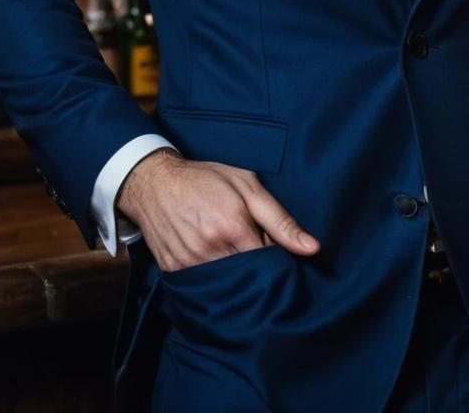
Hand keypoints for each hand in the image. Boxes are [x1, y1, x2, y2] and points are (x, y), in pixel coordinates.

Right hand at [116, 148, 320, 272]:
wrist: (155, 183)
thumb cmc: (207, 179)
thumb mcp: (248, 186)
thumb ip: (280, 219)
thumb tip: (312, 248)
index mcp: (234, 227)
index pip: (269, 264)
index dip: (277, 261)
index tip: (278, 253)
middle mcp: (210, 250)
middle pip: (248, 279)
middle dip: (258, 273)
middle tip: (257, 255)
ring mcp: (189, 264)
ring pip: (226, 287)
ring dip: (236, 278)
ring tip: (235, 257)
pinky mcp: (173, 273)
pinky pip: (202, 288)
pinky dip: (213, 281)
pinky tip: (215, 263)